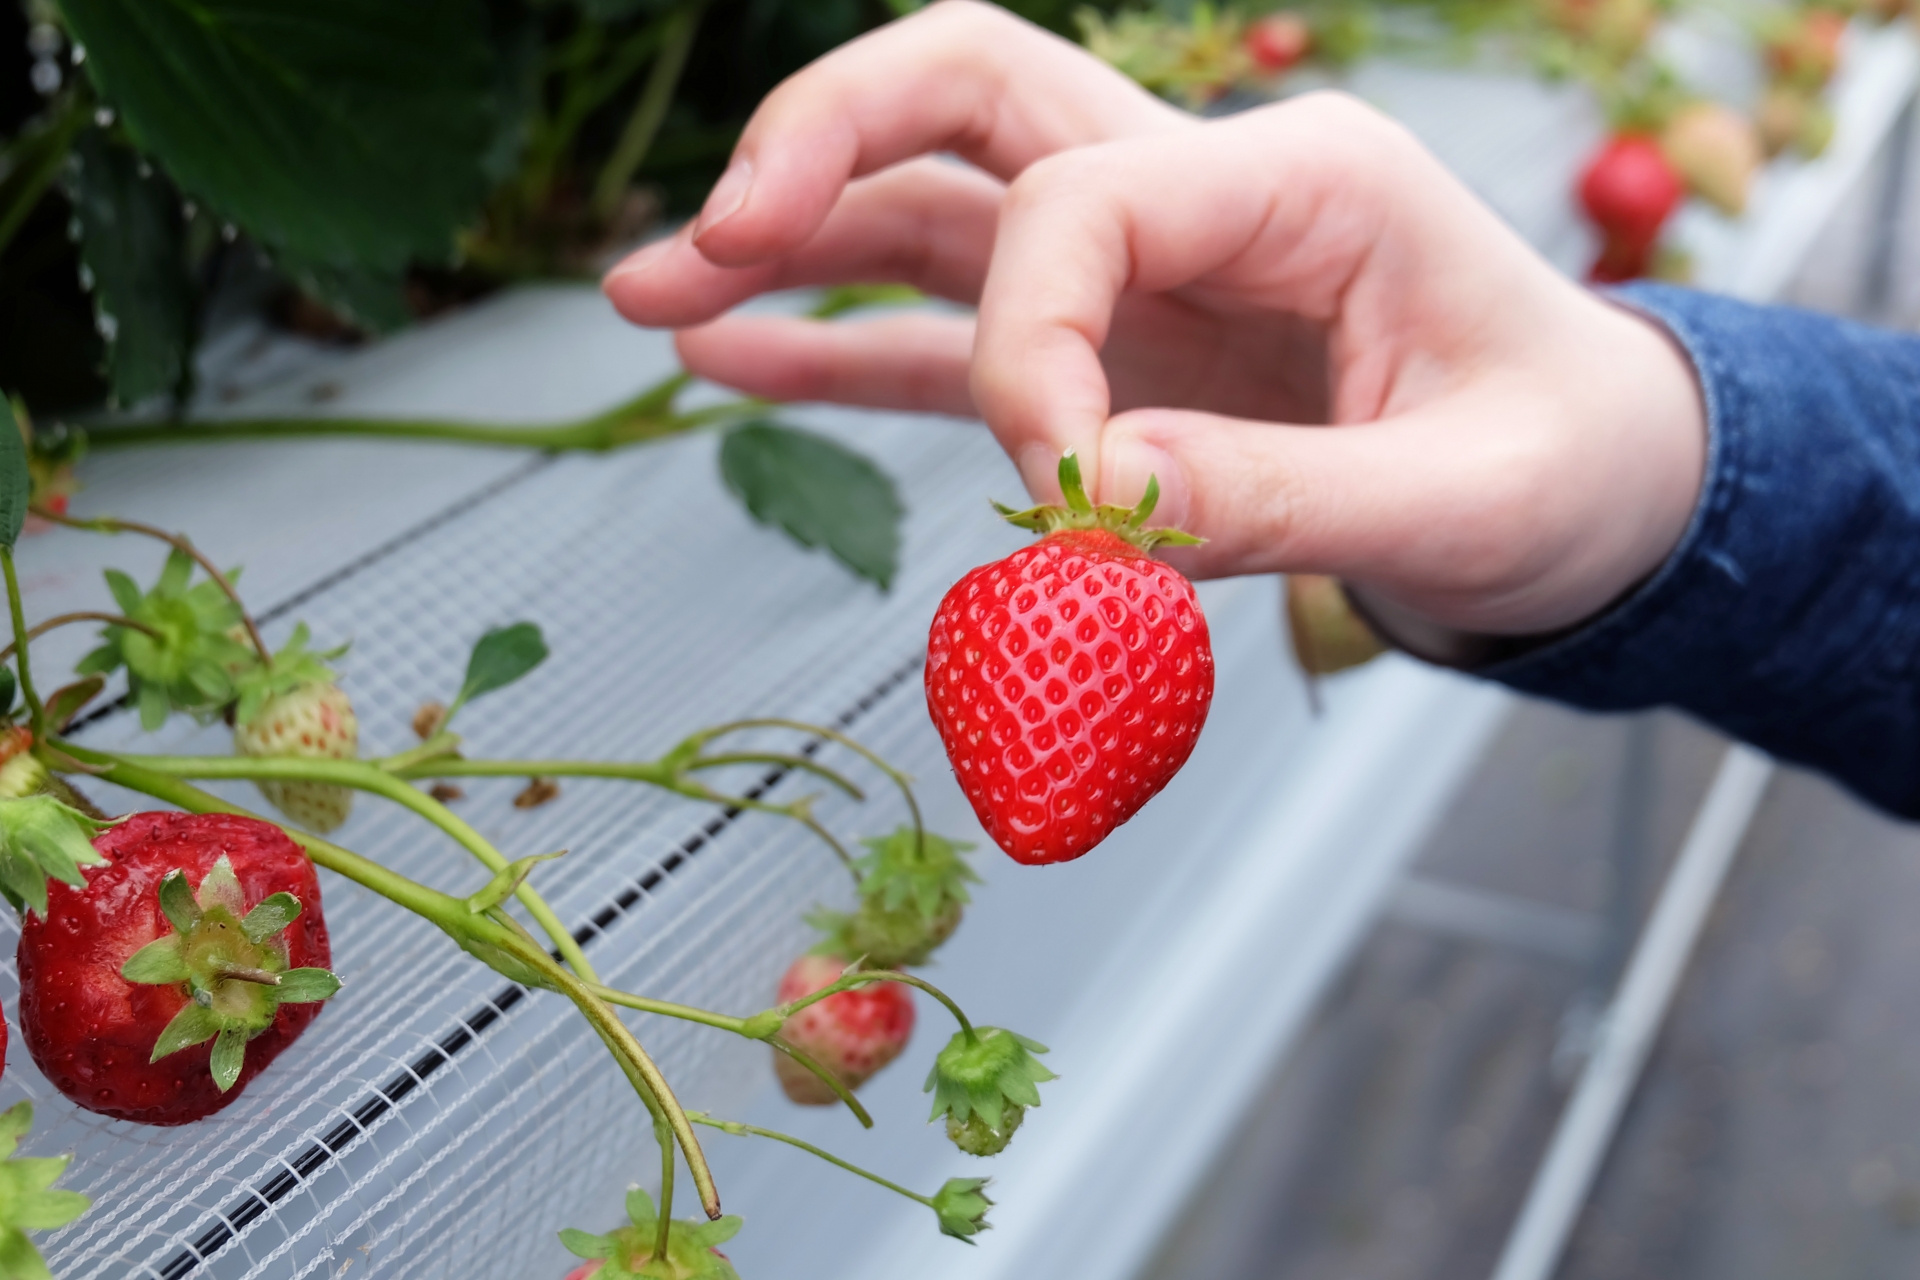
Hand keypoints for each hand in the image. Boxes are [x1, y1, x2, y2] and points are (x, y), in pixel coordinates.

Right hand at [603, 0, 1705, 637]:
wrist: (1589, 483)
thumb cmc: (1560, 464)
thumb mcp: (1464, 499)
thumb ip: (1285, 500)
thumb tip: (1099, 504)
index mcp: (1304, 179)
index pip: (1082, 201)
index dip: (1027, 349)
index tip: (1059, 493)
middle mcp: (1203, 191)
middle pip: (976, 87)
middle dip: (832, 141)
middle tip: (722, 227)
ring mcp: (1143, 267)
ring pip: (935, 200)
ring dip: (792, 236)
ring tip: (651, 290)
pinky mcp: (1115, 349)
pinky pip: (952, 324)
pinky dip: (842, 339)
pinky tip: (733, 358)